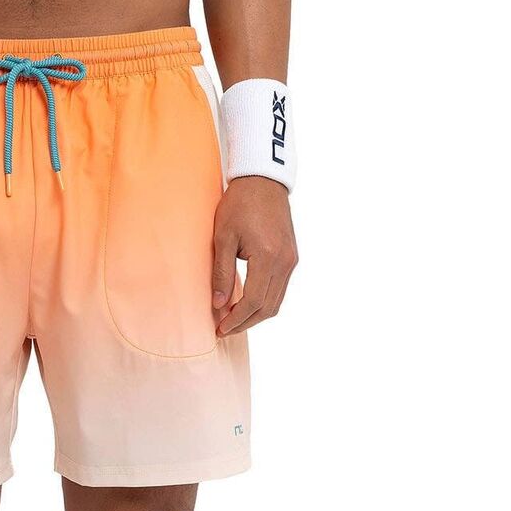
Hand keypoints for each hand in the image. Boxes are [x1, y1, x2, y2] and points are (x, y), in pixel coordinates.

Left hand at [211, 177, 297, 335]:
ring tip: (234, 320)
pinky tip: (246, 304)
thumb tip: (219, 304)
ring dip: (255, 316)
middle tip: (224, 330)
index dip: (235, 319)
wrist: (263, 180)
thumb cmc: (240, 204)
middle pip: (267, 308)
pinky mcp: (291, 257)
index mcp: (268, 257)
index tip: (220, 329)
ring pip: (276, 302)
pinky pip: (279, 289)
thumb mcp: (223, 237)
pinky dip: (264, 302)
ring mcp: (291, 260)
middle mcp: (285, 262)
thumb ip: (222, 272)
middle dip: (245, 323)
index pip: (253, 301)